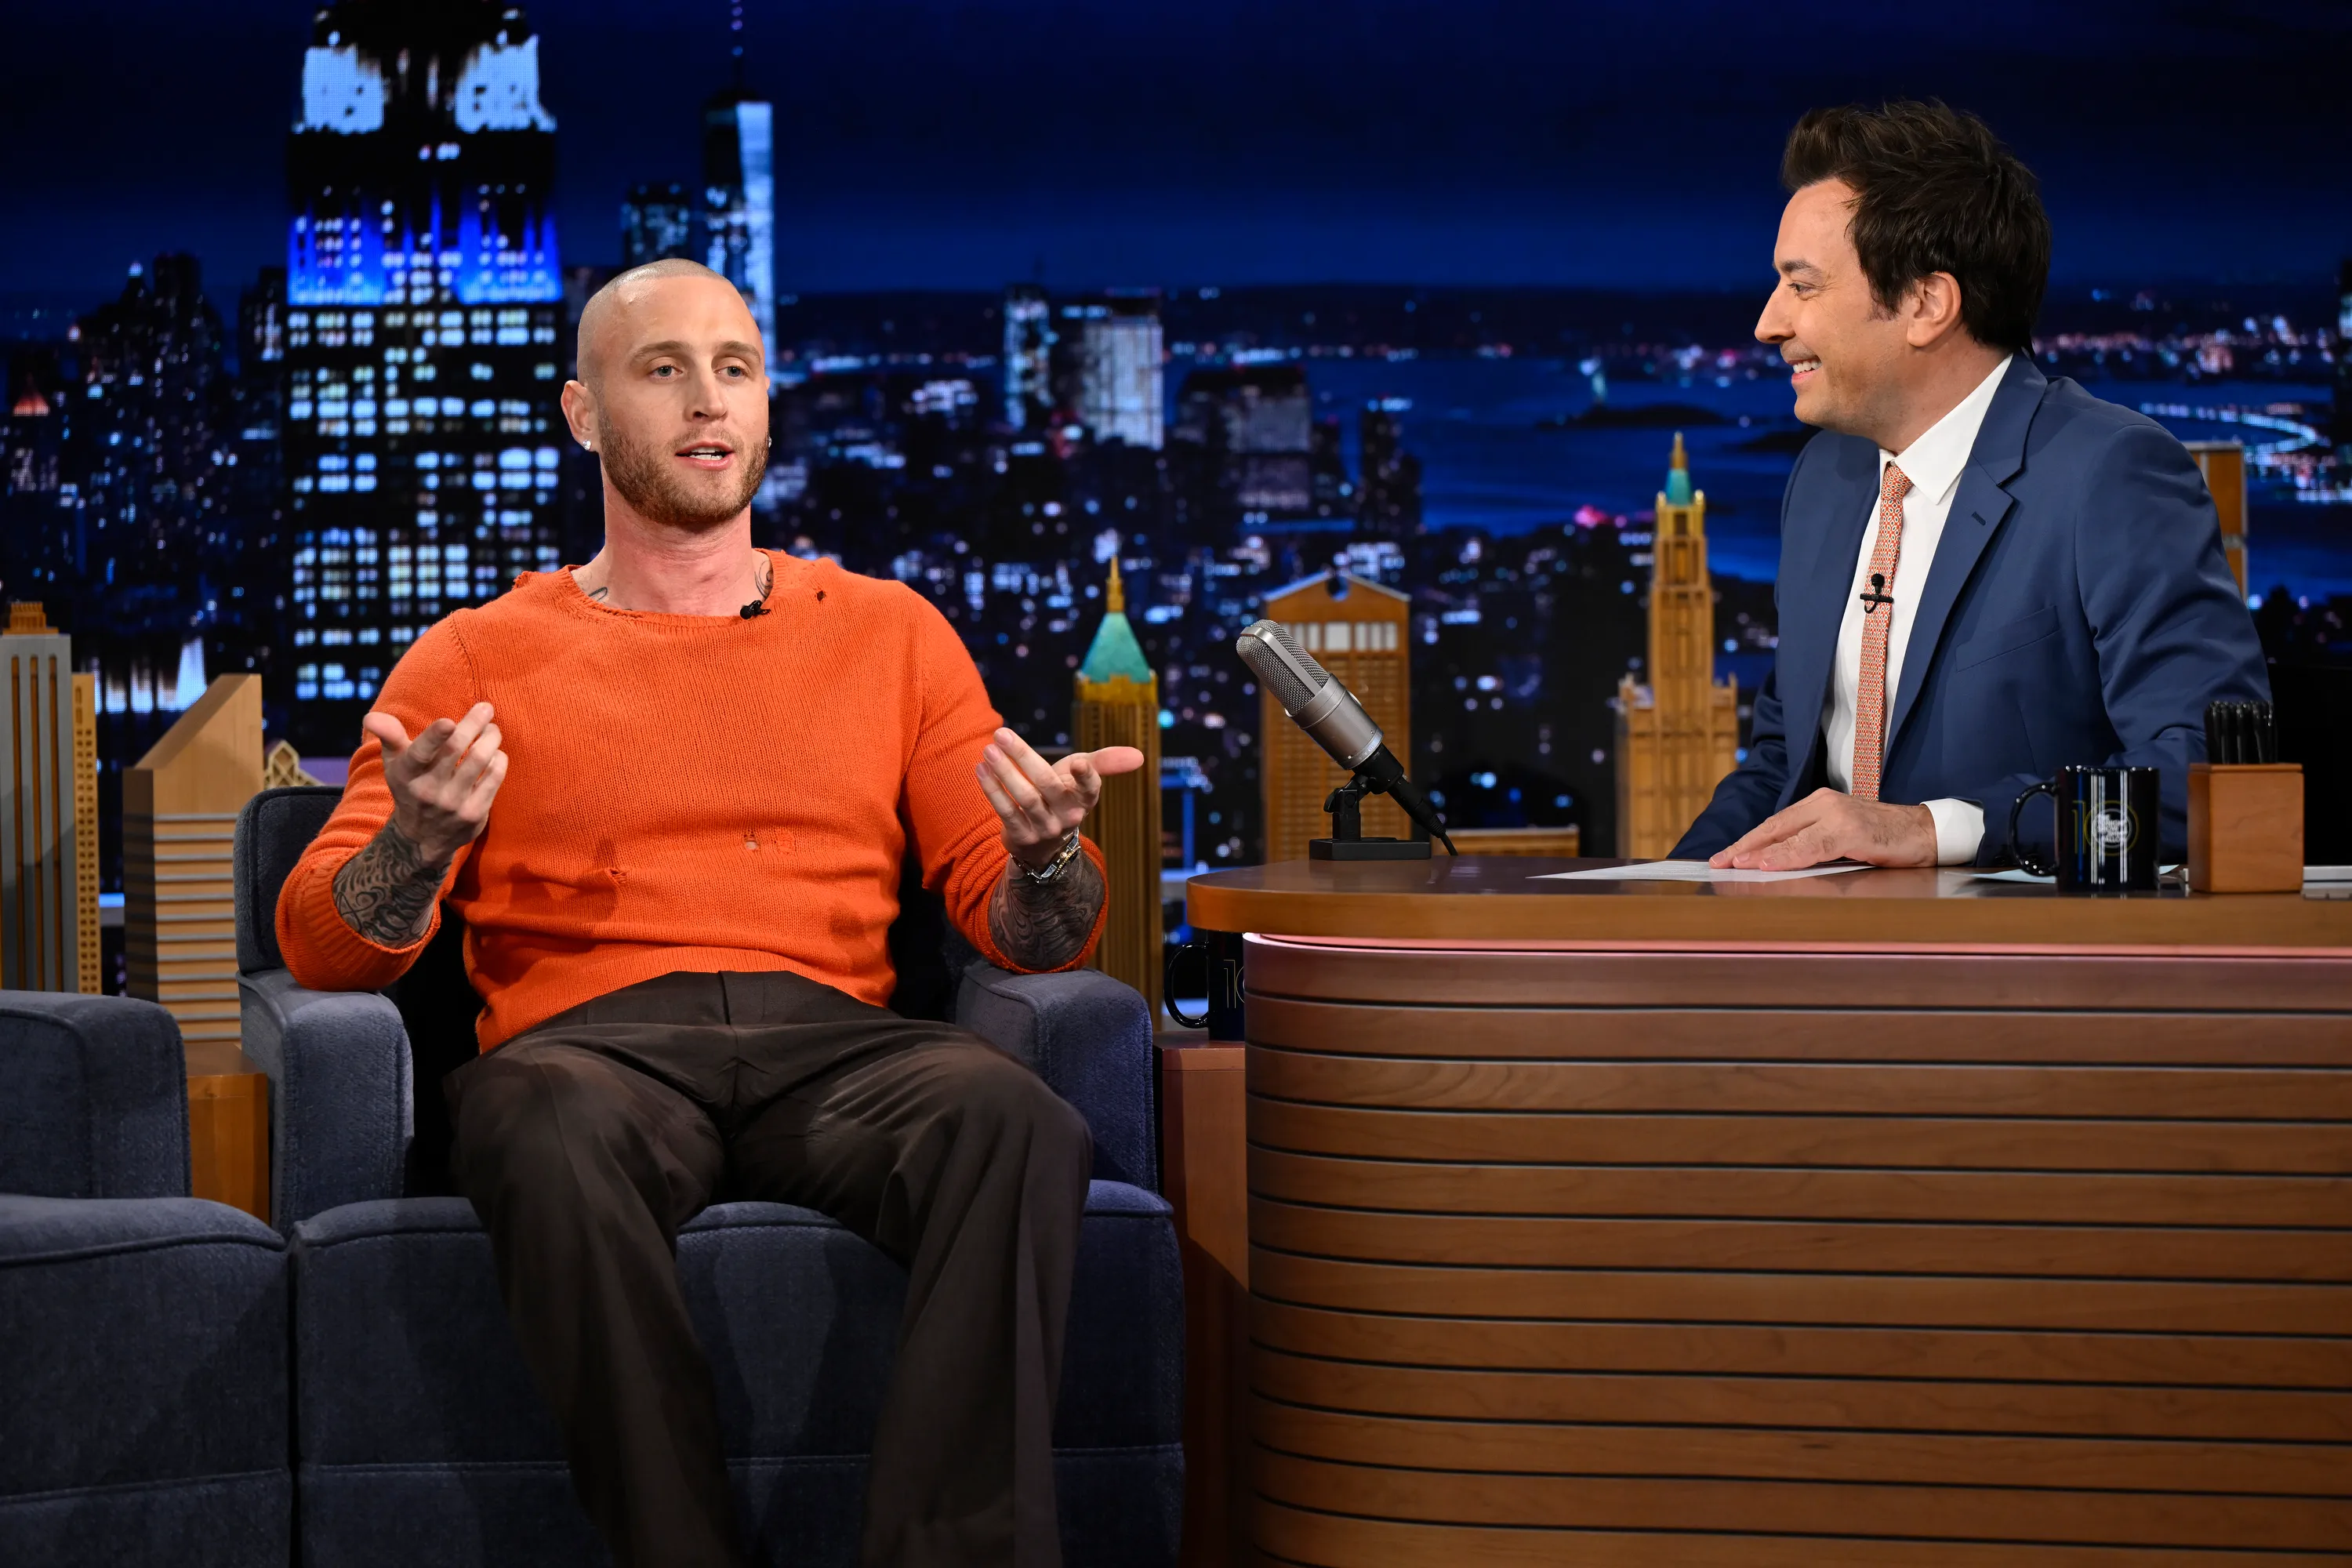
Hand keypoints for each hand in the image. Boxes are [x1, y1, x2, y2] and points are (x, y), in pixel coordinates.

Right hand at [361, 701, 507, 865]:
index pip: (419, 753)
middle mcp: (428, 790)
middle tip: (486, 708)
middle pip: (456, 749)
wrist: (422, 837)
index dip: (434, 737)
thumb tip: (371, 717)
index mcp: (405, 774)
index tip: (448, 721)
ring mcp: (453, 804)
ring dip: (491, 738)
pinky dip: (499, 759)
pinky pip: (495, 777)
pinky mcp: (475, 814)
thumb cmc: (411, 786)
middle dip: (474, 723)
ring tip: (492, 730)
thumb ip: (389, 736)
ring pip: (480, 759)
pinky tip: (495, 753)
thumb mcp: (395, 763)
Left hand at [974, 727, 1145, 868]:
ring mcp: (1045, 829)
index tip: (1080, 762)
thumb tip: (1139, 755)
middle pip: (1047, 784)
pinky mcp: (1022, 837)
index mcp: (1085, 799)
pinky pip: (1006, 811)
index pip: (1090, 788)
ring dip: (1004, 772)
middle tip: (1001, 734)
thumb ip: (1106, 762)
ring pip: (1024, 797)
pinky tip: (981, 769)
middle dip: (1023, 757)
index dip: (1086, 776)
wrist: (1045, 845)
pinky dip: (992, 789)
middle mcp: (1068, 816)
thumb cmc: (1064, 796)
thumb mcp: (1084, 778)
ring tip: (988, 749)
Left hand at [1710, 786, 1935, 870]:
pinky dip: (1788, 855)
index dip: (1748, 841)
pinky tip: (1770, 863)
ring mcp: (1837, 815)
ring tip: (1736, 864)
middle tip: (1718, 862)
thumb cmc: (1884, 838)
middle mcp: (1824, 803)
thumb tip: (1777, 863)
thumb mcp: (1842, 838)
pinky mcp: (1851, 830)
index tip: (1724, 856)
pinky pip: (1812, 846)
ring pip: (1789, 836)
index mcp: (1819, 804)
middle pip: (1774, 827)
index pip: (1775, 824)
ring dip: (1759, 853)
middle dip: (1744, 846)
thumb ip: (1813, 843)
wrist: (1926, 832)